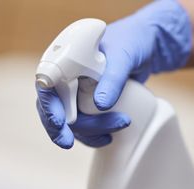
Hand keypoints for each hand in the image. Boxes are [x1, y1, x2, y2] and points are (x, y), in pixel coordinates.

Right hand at [36, 0, 191, 147]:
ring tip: (121, 124)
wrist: (146, 46)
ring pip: (71, 122)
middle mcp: (67, 77)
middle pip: (53, 109)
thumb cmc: (132, 41)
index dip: (49, 105)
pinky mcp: (89, 105)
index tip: (60, 122)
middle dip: (60, 129)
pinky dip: (94, 135)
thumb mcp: (124, 56)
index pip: (47, 86)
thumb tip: (101, 105)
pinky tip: (109, 136)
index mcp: (66, 59)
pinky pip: (84, 126)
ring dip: (90, 131)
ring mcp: (77, 93)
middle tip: (68, 143)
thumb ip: (113, 78)